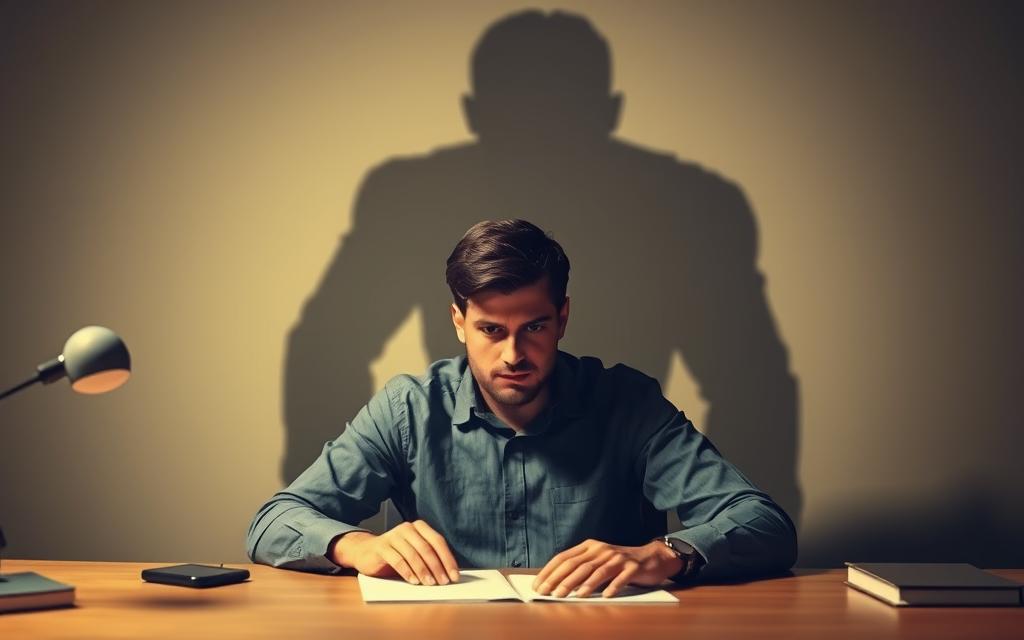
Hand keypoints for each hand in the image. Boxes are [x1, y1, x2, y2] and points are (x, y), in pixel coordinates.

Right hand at [330, 520, 459, 585]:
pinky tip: (413, 581)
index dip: (448, 559)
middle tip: (443, 582)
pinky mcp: (382, 547)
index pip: (438, 541)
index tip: (454, 575)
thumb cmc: (396, 554)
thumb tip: (448, 574)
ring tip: (430, 584)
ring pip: (413, 554)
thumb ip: (429, 559)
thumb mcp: (414, 553)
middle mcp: (407, 528)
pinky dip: (407, 572)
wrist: (366, 552)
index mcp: (419, 527)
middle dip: (437, 567)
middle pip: (426, 548)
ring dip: (423, 571)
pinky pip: (398, 560)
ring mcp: (393, 536)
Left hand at [532, 538, 682, 597]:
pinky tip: (605, 596)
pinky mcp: (633, 567)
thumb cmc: (619, 563)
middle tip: (549, 593)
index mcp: (589, 546)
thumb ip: (580, 568)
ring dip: (583, 585)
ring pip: (597, 571)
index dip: (550, 571)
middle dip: (561, 580)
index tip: (538, 585)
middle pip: (577, 565)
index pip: (564, 557)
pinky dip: (613, 586)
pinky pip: (621, 577)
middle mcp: (602, 549)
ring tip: (572, 596)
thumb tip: (556, 584)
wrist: (651, 557)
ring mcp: (618, 558)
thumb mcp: (597, 560)